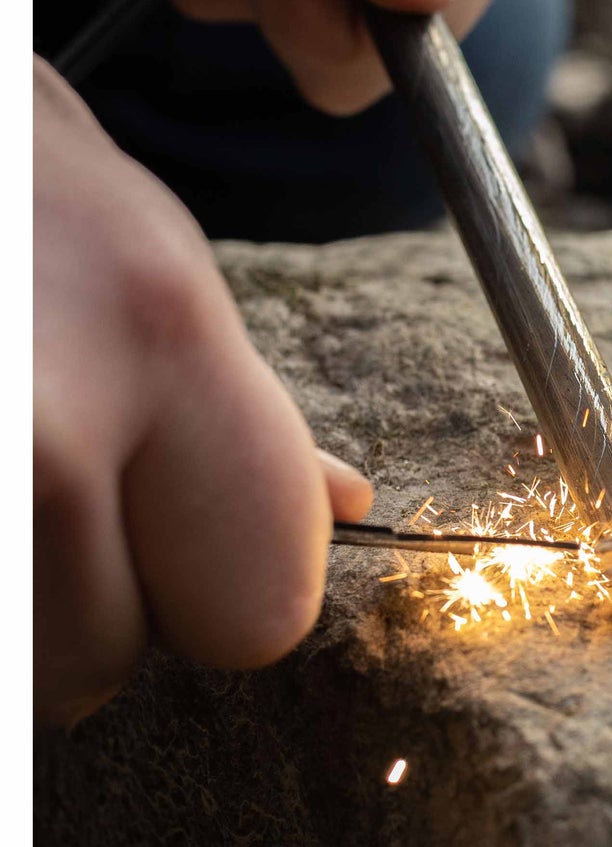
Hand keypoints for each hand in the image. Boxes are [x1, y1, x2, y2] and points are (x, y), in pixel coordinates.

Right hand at [34, 58, 372, 724]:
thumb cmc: (4, 176)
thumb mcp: (143, 248)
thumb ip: (242, 399)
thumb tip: (342, 506)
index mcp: (165, 340)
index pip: (261, 610)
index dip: (220, 596)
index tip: (178, 550)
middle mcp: (44, 425)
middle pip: (105, 657)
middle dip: (82, 607)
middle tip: (43, 498)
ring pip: (19, 670)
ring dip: (13, 610)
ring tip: (6, 486)